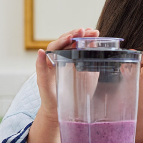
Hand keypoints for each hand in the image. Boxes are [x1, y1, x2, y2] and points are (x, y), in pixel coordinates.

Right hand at [26, 28, 97, 142]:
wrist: (61, 111)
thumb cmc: (74, 92)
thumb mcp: (88, 75)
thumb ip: (92, 62)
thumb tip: (103, 49)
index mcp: (68, 56)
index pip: (74, 41)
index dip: (83, 35)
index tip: (94, 31)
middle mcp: (57, 58)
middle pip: (64, 41)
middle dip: (74, 34)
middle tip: (84, 30)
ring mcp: (48, 67)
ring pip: (52, 49)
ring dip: (61, 41)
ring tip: (70, 37)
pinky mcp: (42, 79)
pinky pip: (39, 68)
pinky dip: (39, 60)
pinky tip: (41, 53)